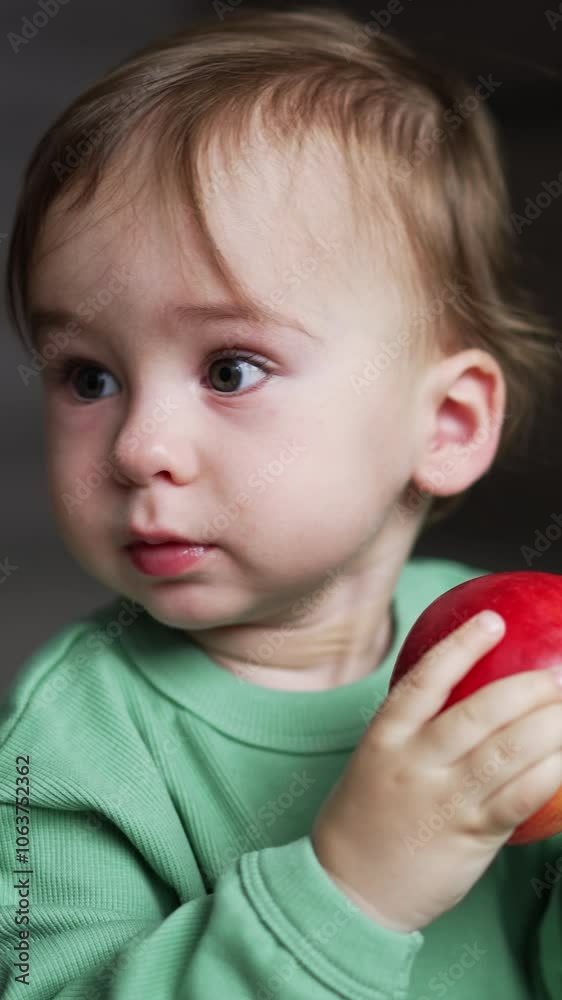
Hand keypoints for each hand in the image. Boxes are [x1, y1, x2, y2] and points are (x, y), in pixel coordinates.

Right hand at [311, 610, 561, 932]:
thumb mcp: (376, 760)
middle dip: (525, 689)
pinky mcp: (470, 837)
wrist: (349, 890)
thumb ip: (416, 731)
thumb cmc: (367, 817)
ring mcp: (444, 801)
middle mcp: (415, 763)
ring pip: (507, 753)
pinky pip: (519, 799)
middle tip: (554, 677)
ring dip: (550, 727)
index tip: (492, 620)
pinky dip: (550, 774)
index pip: (426, 680)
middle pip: (479, 713)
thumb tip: (472, 696)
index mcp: (386, 737)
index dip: (461, 646)